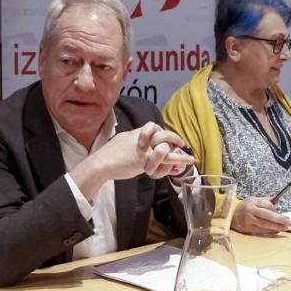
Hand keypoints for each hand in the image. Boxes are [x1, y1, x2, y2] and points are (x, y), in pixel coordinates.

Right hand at [74, 122, 192, 188]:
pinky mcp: (146, 160)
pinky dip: (177, 161)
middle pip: (162, 132)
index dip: (161, 133)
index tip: (167, 138)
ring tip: (189, 157)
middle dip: (174, 138)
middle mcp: (142, 138)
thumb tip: (139, 142)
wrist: (101, 163)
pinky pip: (165, 159)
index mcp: (135, 133)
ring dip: (180, 152)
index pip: (153, 127)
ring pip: (167, 145)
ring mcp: (144, 149)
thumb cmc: (108, 156)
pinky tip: (184, 163)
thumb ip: (131, 141)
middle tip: (180, 144)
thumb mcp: (121, 142)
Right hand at [231, 196, 290, 233]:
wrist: (232, 215)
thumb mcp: (254, 200)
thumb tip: (278, 199)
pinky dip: (269, 231)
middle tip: (287, 221)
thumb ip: (266, 201)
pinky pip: (260, 231)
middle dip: (278, 219)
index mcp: (252, 202)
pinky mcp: (247, 229)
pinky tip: (276, 231)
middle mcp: (250, 211)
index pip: (266, 205)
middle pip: (266, 216)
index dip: (275, 209)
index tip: (282, 213)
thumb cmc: (246, 207)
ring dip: (276, 227)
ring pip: (264, 225)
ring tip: (284, 228)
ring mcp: (248, 221)